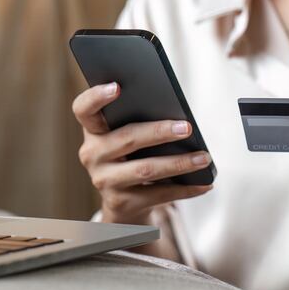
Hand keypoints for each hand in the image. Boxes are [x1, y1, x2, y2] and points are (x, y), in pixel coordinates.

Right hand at [72, 82, 212, 224]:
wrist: (123, 202)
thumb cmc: (132, 157)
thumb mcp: (130, 138)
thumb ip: (141, 122)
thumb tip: (180, 120)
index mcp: (93, 130)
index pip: (83, 109)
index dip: (96, 97)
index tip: (117, 87)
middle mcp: (92, 154)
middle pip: (127, 138)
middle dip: (160, 132)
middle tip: (187, 127)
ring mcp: (104, 180)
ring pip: (145, 169)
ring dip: (179, 163)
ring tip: (203, 158)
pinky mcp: (120, 203)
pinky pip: (158, 194)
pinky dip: (186, 188)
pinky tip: (205, 183)